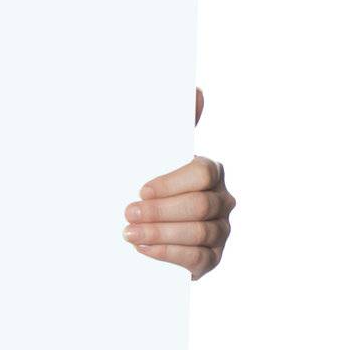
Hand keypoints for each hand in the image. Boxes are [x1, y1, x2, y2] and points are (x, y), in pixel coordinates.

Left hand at [123, 87, 234, 280]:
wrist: (134, 228)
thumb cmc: (145, 189)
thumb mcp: (151, 158)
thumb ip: (173, 127)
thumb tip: (195, 90)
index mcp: (209, 171)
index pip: (202, 172)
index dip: (171, 182)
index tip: (141, 189)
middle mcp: (221, 200)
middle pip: (199, 205)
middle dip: (160, 211)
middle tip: (127, 213)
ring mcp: (220, 231)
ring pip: (198, 231)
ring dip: (160, 232)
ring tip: (129, 234)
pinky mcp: (212, 259)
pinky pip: (196, 258)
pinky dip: (168, 253)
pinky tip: (143, 249)